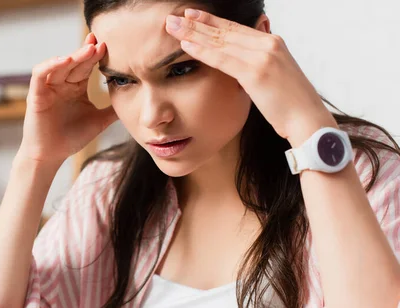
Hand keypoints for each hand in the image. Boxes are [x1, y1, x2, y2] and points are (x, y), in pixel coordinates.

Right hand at [20, 32, 118, 164]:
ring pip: (59, 65)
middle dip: (87, 52)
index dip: (96, 56)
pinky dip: (50, 65)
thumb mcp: (98, 121)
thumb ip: (113, 110)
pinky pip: (40, 74)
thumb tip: (135, 102)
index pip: (87, 66)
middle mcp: (62, 84)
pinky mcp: (36, 94)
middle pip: (75, 62)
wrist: (50, 156)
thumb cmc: (71, 138)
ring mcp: (48, 88)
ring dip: (73, 56)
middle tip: (101, 43)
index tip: (109, 46)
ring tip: (87, 50)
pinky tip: (64, 60)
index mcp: (76, 88)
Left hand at [165, 9, 337, 146]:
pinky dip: (202, 51)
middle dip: (196, 23)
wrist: (308, 120)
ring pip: (220, 41)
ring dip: (193, 33)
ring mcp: (263, 56)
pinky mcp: (256, 72)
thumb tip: (245, 60)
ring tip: (172, 27)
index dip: (211, 21)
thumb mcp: (275, 76)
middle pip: (225, 30)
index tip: (192, 15)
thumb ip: (259, 63)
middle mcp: (268, 44)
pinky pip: (222, 59)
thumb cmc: (290, 105)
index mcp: (273, 43)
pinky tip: (185, 46)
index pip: (235, 28)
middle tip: (173, 17)